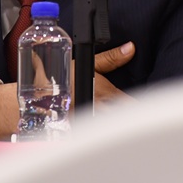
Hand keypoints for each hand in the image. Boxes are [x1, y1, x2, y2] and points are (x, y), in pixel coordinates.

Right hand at [0, 41, 136, 139]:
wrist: (34, 96)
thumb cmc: (60, 77)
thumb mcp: (88, 63)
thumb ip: (111, 58)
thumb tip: (130, 48)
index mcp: (104, 93)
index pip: (131, 104)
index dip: (140, 106)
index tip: (148, 106)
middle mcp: (98, 109)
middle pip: (123, 118)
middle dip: (130, 116)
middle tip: (137, 114)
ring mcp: (89, 122)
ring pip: (110, 127)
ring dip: (116, 123)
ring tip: (120, 121)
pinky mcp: (79, 132)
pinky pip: (94, 134)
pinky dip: (100, 131)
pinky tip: (102, 129)